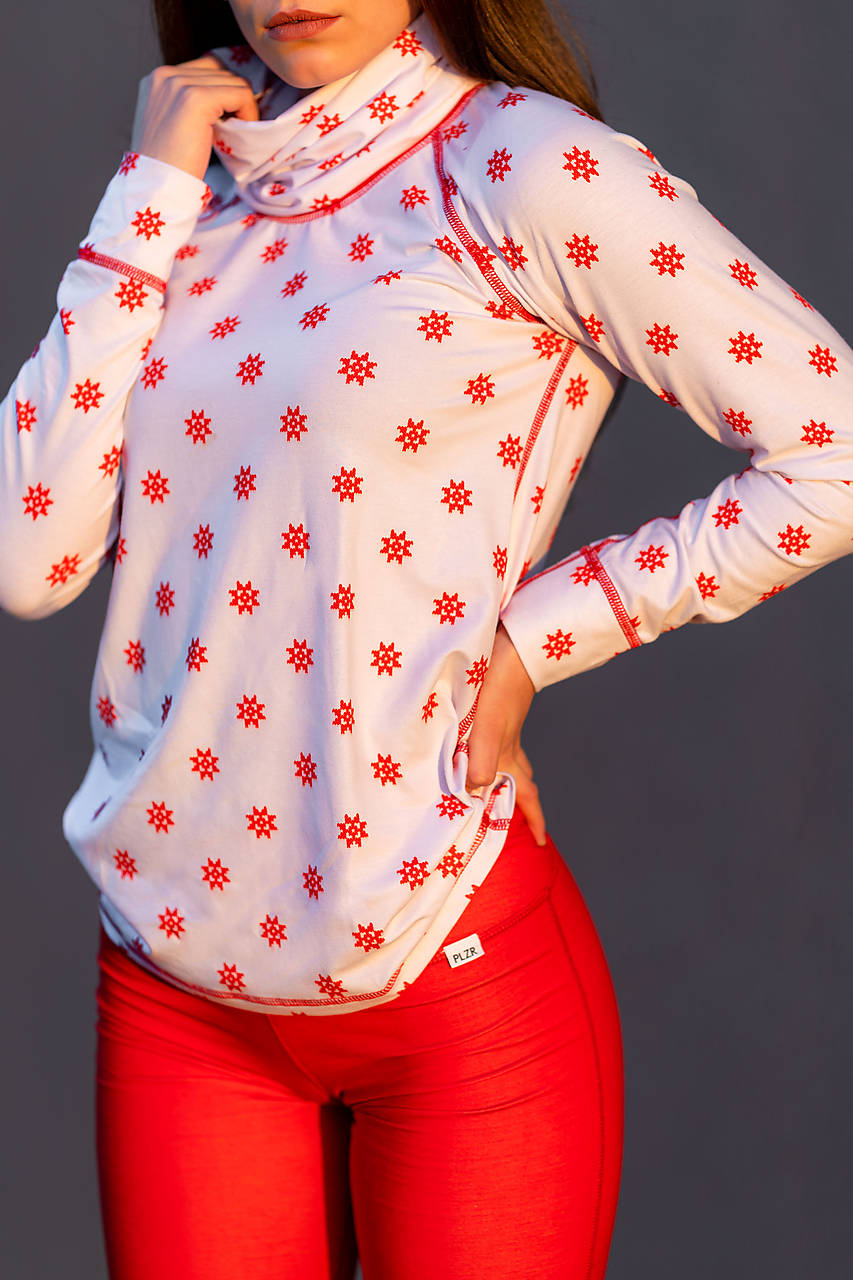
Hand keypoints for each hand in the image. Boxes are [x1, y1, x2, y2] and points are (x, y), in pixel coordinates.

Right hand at [131, 55, 259, 180]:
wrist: (158, 185)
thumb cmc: (168, 165)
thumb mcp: (173, 123)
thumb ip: (189, 104)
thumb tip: (223, 98)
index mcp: (158, 78)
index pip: (204, 68)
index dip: (222, 91)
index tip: (228, 118)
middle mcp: (166, 74)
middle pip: (220, 70)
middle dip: (233, 96)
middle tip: (237, 125)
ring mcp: (179, 83)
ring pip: (232, 80)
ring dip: (243, 105)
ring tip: (237, 130)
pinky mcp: (196, 98)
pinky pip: (240, 92)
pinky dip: (248, 111)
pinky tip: (242, 130)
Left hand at [465, 622, 546, 844]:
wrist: (515, 642)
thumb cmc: (499, 681)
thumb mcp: (487, 723)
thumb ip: (482, 757)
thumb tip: (479, 790)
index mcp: (507, 752)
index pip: (526, 795)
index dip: (533, 819)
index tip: (539, 842)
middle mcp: (509, 742)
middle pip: (520, 780)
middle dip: (522, 803)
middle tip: (522, 821)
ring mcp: (505, 724)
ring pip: (510, 759)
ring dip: (508, 777)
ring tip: (499, 789)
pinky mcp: (497, 707)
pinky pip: (498, 739)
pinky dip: (493, 751)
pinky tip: (476, 743)